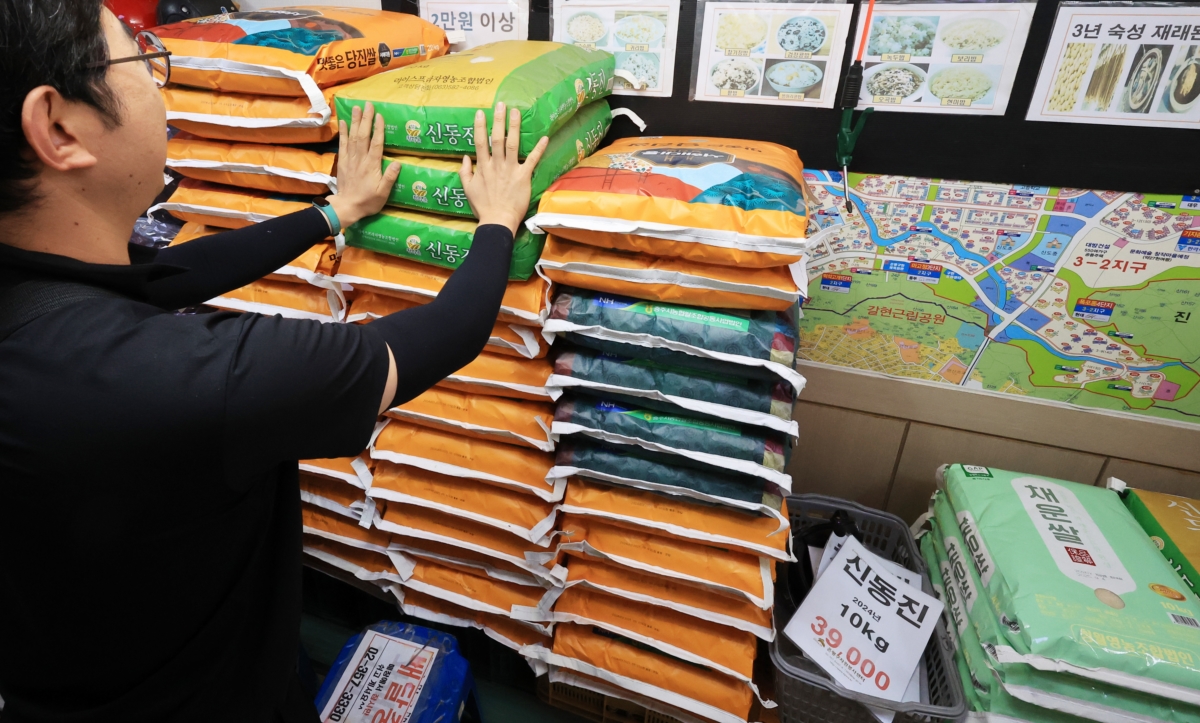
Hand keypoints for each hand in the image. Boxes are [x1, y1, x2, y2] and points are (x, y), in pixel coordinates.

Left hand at [327, 101, 401, 229]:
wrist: (347, 207)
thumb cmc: (368, 201)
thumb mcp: (383, 193)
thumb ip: (390, 178)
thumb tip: (397, 163)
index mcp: (372, 165)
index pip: (376, 143)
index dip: (378, 129)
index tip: (380, 115)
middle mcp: (360, 158)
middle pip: (363, 135)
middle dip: (366, 119)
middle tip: (368, 105)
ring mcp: (350, 159)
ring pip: (353, 137)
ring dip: (355, 121)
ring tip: (356, 108)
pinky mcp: (343, 162)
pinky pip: (343, 144)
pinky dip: (343, 132)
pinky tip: (344, 122)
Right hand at [460, 103, 547, 234]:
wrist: (497, 221)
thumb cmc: (483, 207)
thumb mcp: (468, 189)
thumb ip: (465, 172)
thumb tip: (466, 156)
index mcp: (483, 167)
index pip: (480, 142)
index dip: (480, 126)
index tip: (480, 113)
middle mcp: (496, 165)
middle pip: (497, 138)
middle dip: (499, 120)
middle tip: (501, 104)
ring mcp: (510, 170)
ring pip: (512, 144)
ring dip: (515, 127)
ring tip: (516, 112)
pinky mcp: (523, 177)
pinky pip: (532, 160)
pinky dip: (539, 149)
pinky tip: (545, 137)